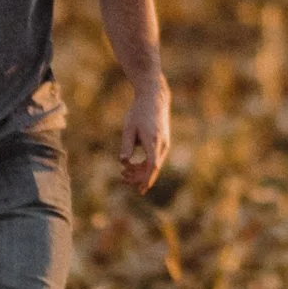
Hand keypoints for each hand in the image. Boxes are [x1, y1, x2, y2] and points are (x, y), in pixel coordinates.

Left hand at [119, 75, 171, 195]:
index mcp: (153, 141)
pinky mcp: (163, 142)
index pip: (152, 166)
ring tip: (124, 172)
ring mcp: (164, 143)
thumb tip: (123, 162)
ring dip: (141, 171)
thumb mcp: (129, 128)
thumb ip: (126, 145)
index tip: (141, 190)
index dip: (147, 179)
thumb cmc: (139, 112)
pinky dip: (145, 164)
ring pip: (154, 164)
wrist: (154, 98)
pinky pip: (155, 158)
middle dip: (139, 177)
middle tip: (122, 178)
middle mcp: (162, 144)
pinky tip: (133, 165)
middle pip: (153, 168)